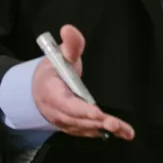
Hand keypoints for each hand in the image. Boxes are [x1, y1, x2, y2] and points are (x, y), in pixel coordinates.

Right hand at [32, 24, 134, 140]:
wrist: (37, 89)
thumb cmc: (52, 70)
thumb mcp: (59, 54)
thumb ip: (69, 44)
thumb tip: (69, 29)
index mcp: (51, 92)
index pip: (67, 104)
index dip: (82, 110)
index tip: (98, 113)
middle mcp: (56, 111)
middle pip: (78, 119)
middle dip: (98, 123)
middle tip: (117, 125)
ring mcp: (63, 121)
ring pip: (83, 128)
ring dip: (104, 130)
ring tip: (125, 132)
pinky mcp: (71, 126)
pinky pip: (85, 131)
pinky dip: (100, 132)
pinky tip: (119, 132)